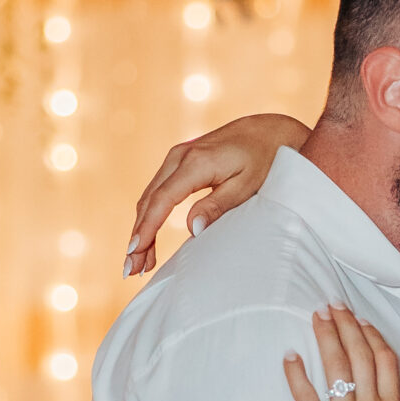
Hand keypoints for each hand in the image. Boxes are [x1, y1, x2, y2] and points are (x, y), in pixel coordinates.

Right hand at [124, 114, 309, 277]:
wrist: (268, 131)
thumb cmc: (263, 160)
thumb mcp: (246, 185)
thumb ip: (217, 205)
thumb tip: (193, 229)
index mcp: (196, 163)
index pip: (162, 200)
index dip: (147, 228)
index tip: (135, 251)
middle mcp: (180, 157)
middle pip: (149, 201)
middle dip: (138, 236)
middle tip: (131, 269)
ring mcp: (177, 157)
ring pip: (149, 197)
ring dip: (141, 228)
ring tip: (138, 261)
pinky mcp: (178, 161)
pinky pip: (157, 191)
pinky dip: (149, 215)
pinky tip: (147, 237)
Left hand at [284, 305, 399, 400]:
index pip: (386, 363)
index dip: (372, 337)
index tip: (362, 321)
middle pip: (360, 355)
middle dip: (346, 326)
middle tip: (333, 305)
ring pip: (337, 368)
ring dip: (326, 338)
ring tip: (316, 317)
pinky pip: (307, 398)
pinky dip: (297, 374)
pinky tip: (289, 356)